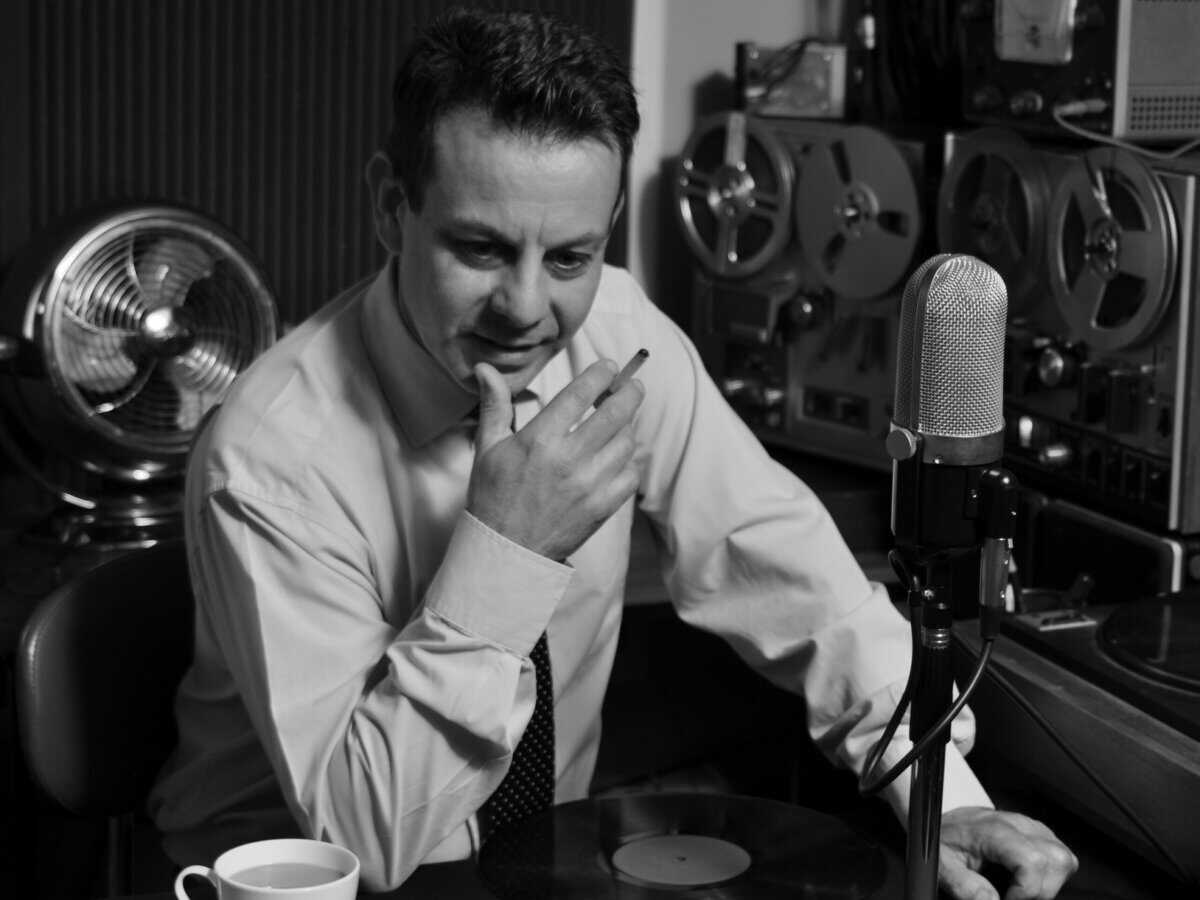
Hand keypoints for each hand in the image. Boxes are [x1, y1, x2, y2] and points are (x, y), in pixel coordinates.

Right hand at [467, 359, 643, 560]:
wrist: (506, 552)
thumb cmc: (493, 497)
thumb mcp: (488, 448)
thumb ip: (494, 405)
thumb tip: (484, 368)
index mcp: (539, 440)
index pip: (580, 394)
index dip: (601, 374)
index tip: (609, 366)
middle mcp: (568, 459)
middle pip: (615, 413)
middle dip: (629, 392)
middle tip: (632, 385)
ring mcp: (589, 485)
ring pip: (627, 443)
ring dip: (628, 427)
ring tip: (621, 423)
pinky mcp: (602, 507)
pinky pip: (630, 475)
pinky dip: (629, 463)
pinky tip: (618, 458)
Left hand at [939, 807, 1078, 899]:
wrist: (944, 823)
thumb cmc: (944, 842)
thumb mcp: (942, 867)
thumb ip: (966, 887)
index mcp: (994, 830)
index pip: (1033, 862)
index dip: (1026, 891)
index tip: (1007, 899)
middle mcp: (1018, 824)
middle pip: (1057, 861)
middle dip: (1040, 891)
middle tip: (1012, 895)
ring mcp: (1030, 826)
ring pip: (1063, 859)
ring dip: (1047, 883)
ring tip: (1018, 889)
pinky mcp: (1037, 832)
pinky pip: (1059, 856)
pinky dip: (1048, 874)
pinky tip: (1024, 879)